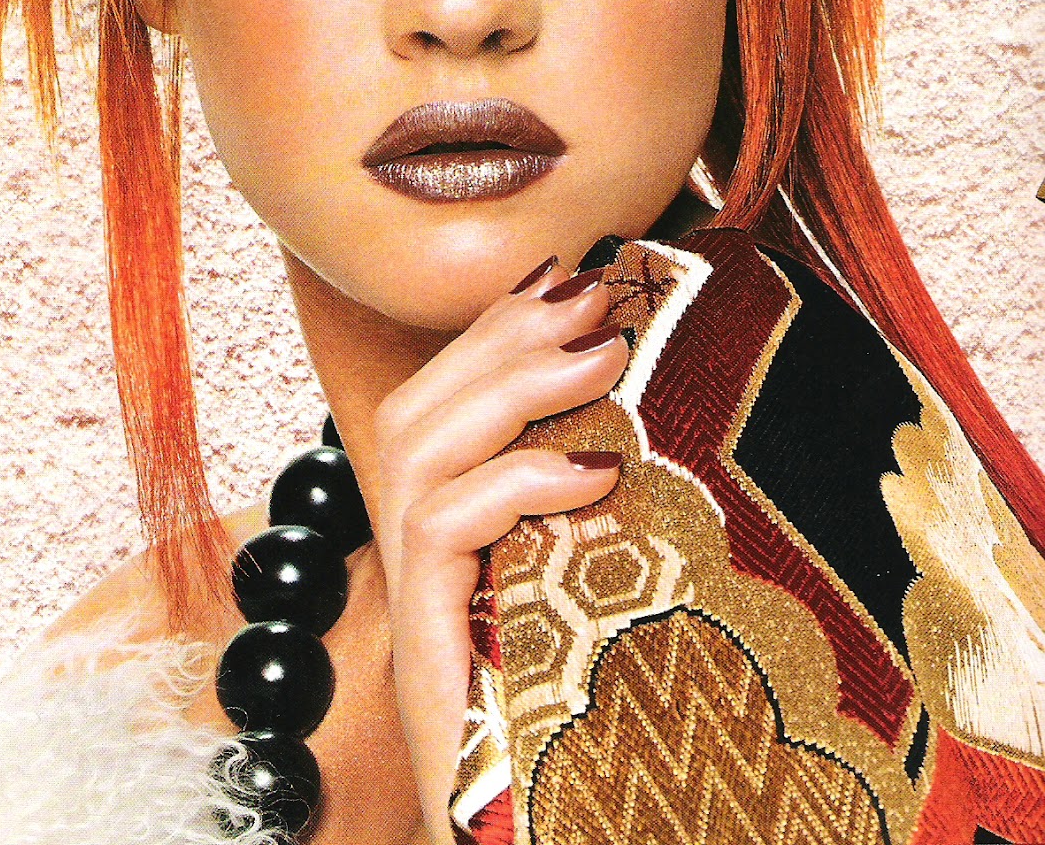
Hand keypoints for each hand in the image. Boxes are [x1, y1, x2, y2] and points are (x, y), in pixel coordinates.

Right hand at [372, 259, 628, 842]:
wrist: (535, 836)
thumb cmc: (578, 720)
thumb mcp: (593, 589)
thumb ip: (595, 511)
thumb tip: (653, 427)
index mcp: (445, 532)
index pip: (443, 399)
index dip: (493, 330)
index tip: (563, 275)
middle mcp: (412, 554)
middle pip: (418, 407)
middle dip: (503, 337)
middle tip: (593, 295)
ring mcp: (411, 597)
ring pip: (417, 446)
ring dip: (509, 383)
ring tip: (601, 353)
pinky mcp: (421, 641)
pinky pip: (441, 528)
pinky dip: (513, 479)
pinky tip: (592, 468)